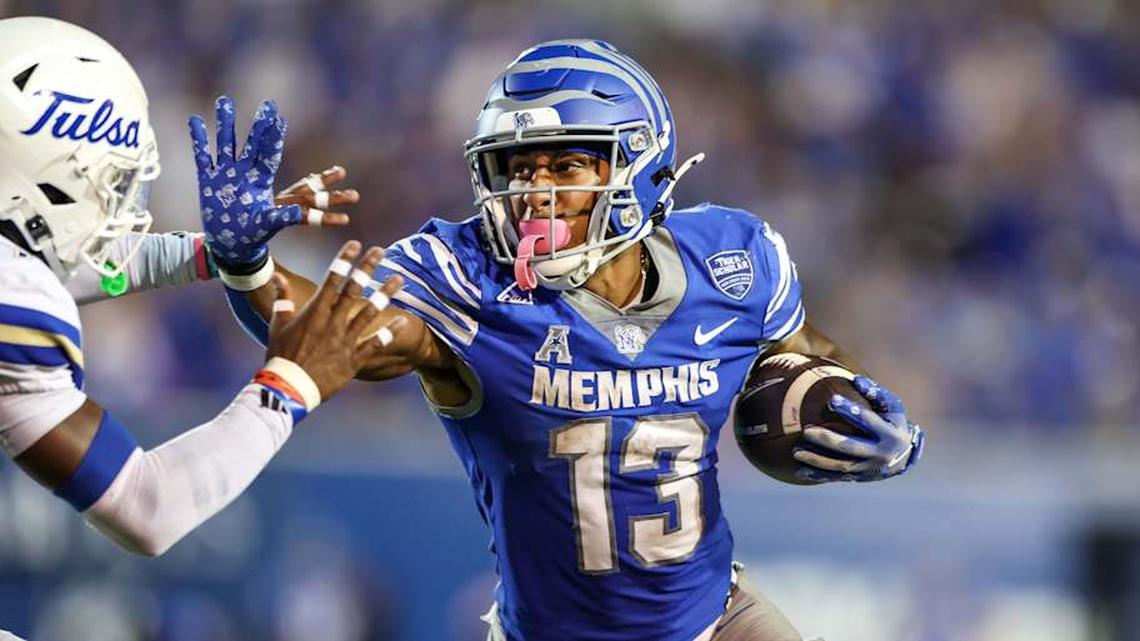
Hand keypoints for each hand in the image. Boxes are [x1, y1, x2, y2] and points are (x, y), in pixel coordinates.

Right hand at [189, 96, 352, 270]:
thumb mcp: (268, 225)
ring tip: (224, 101)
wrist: (232, 244)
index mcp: (261, 180)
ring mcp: (226, 174)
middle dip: (259, 125)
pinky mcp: (208, 180)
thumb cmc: (254, 234)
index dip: (274, 136)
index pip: (269, 154)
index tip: (279, 118)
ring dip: (225, 124)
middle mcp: (245, 172)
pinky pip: (203, 156)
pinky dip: (199, 139)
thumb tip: (297, 212)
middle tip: (267, 104)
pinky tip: (196, 120)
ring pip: (225, 143)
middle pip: (252, 143)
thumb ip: (281, 217)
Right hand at [266, 240, 404, 400]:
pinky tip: (403, 320)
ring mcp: (345, 340)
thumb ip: (281, 301)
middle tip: (380, 250)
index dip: (344, 260)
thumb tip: (277, 278)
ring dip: (385, 293)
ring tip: (400, 279)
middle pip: (354, 289)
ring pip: (370, 312)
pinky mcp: (354, 359)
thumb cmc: (280, 358)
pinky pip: (376, 343)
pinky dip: (390, 332)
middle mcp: (333, 322)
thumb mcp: (277, 327)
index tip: (355, 244)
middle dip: (368, 267)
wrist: (289, 389)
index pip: (332, 279)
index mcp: (314, 312)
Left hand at [792, 376, 924, 482]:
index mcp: (890, 434)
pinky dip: (818, 475)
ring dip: (817, 460)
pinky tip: (799, 470)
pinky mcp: (859, 478)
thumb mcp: (892, 407)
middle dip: (828, 440)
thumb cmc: (893, 423)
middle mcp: (880, 454)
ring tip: (796, 452)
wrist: (904, 457)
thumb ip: (876, 393)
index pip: (868, 421)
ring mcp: (868, 468)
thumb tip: (856, 380)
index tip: (832, 400)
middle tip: (806, 431)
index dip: (851, 410)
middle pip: (850, 447)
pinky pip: (836, 477)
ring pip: (840, 466)